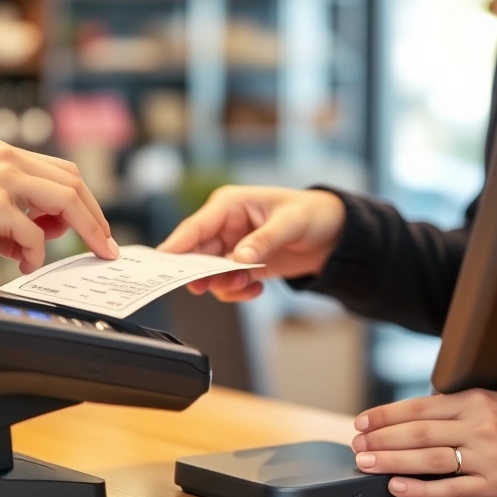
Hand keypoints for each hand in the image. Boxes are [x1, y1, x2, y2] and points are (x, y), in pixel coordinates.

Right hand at [0, 138, 119, 273]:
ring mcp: (2, 178)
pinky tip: (28, 265)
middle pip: (72, 181)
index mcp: (0, 151)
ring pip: (66, 201)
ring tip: (91, 252)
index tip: (96, 224)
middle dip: (95, 215)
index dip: (84, 199)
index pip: (59, 170)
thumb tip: (48, 234)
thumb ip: (17, 217)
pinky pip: (36, 234)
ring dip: (85, 231)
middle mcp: (4, 157)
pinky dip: (38, 253)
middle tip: (105, 243)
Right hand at [158, 186, 344, 301]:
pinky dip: (238, 291)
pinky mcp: (242, 266)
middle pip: (195, 254)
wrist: (334, 234)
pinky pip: (226, 285)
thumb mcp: (290, 223)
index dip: (177, 245)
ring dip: (225, 284)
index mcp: (229, 205)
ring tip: (249, 283)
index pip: (195, 227)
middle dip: (203, 273)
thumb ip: (263, 241)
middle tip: (212, 285)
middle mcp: (224, 226)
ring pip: (209, 274)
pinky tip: (257, 287)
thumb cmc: (312, 214)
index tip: (162, 263)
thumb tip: (238, 258)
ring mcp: (231, 248)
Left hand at [351, 388, 496, 496]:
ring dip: (393, 461)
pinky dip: (423, 488)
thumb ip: (456, 407)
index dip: (385, 415)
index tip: (361, 422)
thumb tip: (413, 417)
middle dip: (381, 439)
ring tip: (367, 463)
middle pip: (417, 433)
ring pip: (430, 459)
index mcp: (474, 401)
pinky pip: (454, 488)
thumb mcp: (494, 398)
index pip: (418, 408)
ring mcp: (489, 457)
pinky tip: (399, 486)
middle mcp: (479, 426)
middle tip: (356, 445)